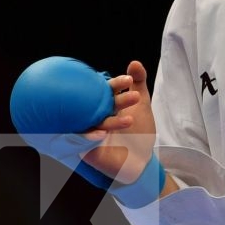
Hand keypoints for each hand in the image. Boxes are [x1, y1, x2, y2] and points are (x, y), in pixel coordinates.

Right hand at [79, 60, 154, 182]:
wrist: (141, 161)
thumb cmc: (140, 132)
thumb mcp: (142, 105)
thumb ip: (139, 83)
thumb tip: (134, 63)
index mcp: (105, 104)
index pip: (106, 90)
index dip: (116, 84)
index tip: (128, 80)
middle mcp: (95, 116)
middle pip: (99, 105)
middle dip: (115, 100)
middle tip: (134, 97)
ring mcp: (89, 132)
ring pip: (94, 123)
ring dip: (110, 121)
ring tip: (130, 120)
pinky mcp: (85, 148)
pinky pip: (83, 140)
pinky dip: (90, 136)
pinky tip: (102, 133)